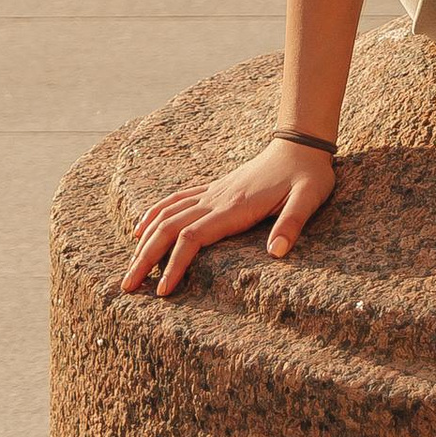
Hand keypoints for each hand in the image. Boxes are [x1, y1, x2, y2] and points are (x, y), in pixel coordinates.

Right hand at [119, 142, 332, 295]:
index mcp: (234, 207)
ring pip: (166, 215)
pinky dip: (154, 214)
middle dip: (144, 258)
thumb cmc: (308, 175)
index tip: (162, 292)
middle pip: (168, 228)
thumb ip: (292, 223)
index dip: (174, 264)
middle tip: (126, 288)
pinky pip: (176, 200)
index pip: (192, 237)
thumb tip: (276, 253)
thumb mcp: (309, 198)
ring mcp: (212, 193)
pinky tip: (140, 228)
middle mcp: (216, 199)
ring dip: (144, 241)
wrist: (301, 144)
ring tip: (129, 269)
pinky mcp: (214, 189)